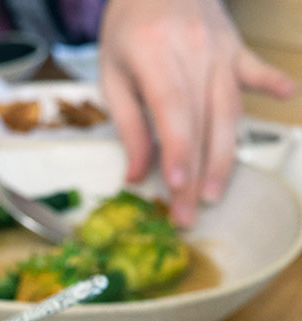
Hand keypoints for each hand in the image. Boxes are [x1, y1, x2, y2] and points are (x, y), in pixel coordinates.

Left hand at [99, 0, 295, 225]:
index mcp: (155, 54)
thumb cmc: (128, 29)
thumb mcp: (112, 73)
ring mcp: (220, 49)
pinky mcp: (236, 48)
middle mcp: (194, 52)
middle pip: (201, 121)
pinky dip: (271, 83)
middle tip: (188, 215)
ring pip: (228, 109)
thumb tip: (135, 176)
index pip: (172, 111)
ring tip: (216, 192)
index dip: (176, 151)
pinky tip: (288, 95)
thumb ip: (127, 124)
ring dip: (224, 155)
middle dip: (196, 173)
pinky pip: (255, 69)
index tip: (176, 186)